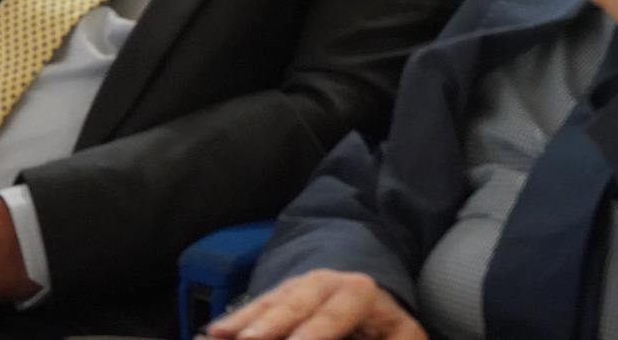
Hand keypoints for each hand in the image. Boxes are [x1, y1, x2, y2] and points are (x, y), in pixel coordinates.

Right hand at [206, 270, 425, 339]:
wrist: (368, 296)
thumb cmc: (385, 325)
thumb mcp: (402, 334)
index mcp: (356, 292)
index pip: (333, 314)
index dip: (314, 332)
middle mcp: (322, 284)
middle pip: (294, 304)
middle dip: (269, 325)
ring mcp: (296, 288)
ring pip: (269, 303)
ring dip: (244, 322)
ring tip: (222, 336)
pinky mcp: (278, 298)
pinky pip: (254, 307)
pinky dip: (235, 319)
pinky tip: (215, 332)